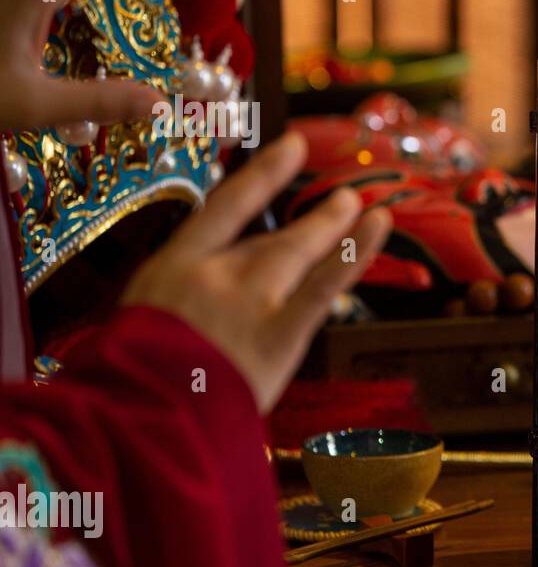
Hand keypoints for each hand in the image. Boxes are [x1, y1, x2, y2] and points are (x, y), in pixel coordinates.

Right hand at [121, 134, 391, 412]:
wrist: (139, 419)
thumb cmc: (132, 384)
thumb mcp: (138, 327)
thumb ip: (179, 304)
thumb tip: (208, 293)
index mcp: (172, 268)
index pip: (224, 206)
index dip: (263, 173)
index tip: (291, 147)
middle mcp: (215, 274)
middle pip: (271, 235)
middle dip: (312, 217)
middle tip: (343, 198)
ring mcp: (250, 301)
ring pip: (300, 251)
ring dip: (334, 226)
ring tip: (364, 207)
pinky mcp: (278, 335)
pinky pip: (324, 287)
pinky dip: (354, 254)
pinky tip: (376, 228)